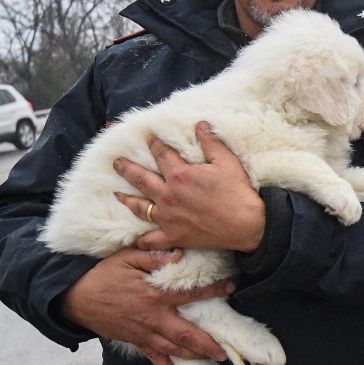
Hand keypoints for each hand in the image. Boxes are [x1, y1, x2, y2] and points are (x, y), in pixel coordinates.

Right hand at [59, 248, 230, 364]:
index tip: (230, 288)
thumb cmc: (102, 274)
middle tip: (224, 351)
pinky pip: (149, 353)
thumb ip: (154, 257)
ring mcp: (141, 331)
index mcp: (154, 295)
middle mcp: (151, 317)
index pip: (190, 293)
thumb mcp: (127, 258)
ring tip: (209, 359)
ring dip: (191, 355)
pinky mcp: (131, 339)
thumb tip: (179, 254)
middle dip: (206, 344)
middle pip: (185, 334)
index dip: (213, 290)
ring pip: (171, 348)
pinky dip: (159, 362)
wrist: (73, 297)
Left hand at [114, 122, 265, 252]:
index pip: (161, 154)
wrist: (247, 226)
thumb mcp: (227, 162)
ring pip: (140, 208)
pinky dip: (142, 240)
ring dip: (126, 199)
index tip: (149, 137)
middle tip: (116, 162)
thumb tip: (200, 124)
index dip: (154, 143)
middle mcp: (168, 196)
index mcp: (180, 175)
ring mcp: (168, 218)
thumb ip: (211, 142)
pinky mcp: (174, 236)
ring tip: (117, 194)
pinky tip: (136, 238)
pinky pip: (151, 240)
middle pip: (141, 179)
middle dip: (127, 168)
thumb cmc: (238, 193)